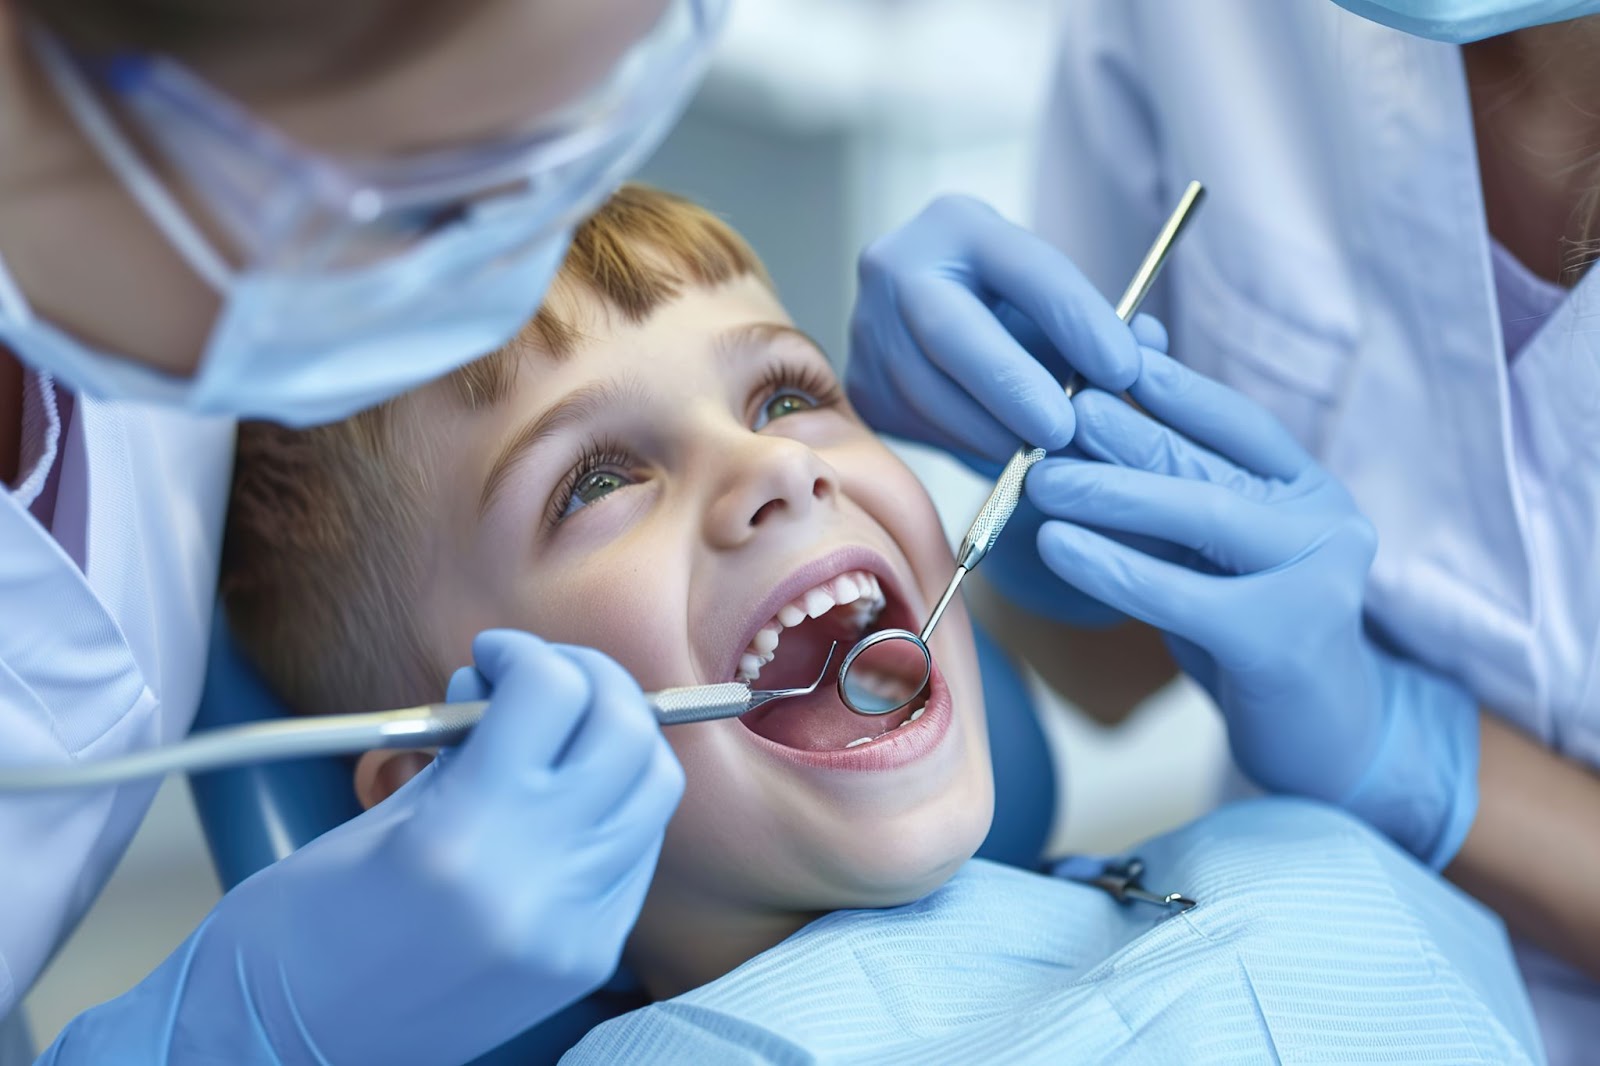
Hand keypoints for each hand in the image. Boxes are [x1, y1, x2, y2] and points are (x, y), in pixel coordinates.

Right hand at [41, 631, 682, 1065]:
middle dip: (591, 682)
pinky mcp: (587, 958)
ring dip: (618, 741)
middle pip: (628, 734)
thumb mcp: (372, 816)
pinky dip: (615, 807)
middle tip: (540, 678)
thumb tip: (505, 686)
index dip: (525, 653)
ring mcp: (572, 929)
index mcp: (460, 839)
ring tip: (560, 735)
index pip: (552, 695)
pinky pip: (637, 853)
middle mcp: (535, 885)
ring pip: (653, 791)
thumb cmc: (295, 932)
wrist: (283, 1052)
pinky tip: (564, 799)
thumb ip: (460, 747)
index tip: (493, 655)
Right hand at [846, 194, 1141, 467]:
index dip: (1079, 321)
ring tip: (1043, 455)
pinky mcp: (860, 384)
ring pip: (928, 392)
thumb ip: (1103, 326)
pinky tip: (1003, 454)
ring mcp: (867, 327)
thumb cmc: (1013, 309)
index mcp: (959, 225)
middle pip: (953, 334)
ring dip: (992, 431)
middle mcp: (897, 267)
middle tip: (1066, 431)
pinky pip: (915, 424)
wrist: (926, 316)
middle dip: (1014, 388)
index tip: (1125, 370)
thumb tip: (1149, 353)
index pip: (1026, 269)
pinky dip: (964, 444)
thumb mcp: (1054, 301)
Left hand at [1025, 350, 1478, 868]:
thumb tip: (1105, 401)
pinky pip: (1182, 595)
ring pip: (1200, 517)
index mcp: (1310, 489)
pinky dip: (1113, 568)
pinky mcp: (1282, 640)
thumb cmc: (1251, 632)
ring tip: (1038, 478)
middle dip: (1121, 436)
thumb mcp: (1213, 550)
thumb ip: (1174, 484)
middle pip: (1208, 465)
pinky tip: (1057, 545)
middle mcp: (1327, 522)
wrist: (1321, 737)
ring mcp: (1316, 580)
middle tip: (1046, 413)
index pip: (1237, 422)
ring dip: (1110, 493)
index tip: (1103, 353)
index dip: (1171, 387)